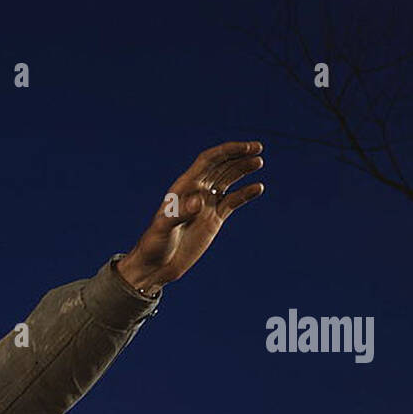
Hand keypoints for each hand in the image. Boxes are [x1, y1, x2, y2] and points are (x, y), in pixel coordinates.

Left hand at [117, 140, 264, 294]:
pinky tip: (258, 188)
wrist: (156, 266)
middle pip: (220, 167)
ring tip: (259, 162)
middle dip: (238, 156)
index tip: (245, 148)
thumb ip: (181, 213)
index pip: (208, 161)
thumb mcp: (164, 228)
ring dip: (242, 170)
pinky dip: (245, 194)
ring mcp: (206, 206)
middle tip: (258, 148)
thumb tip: (199, 201)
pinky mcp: (213, 220)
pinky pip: (232, 202)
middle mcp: (196, 192)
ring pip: (227, 181)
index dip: (226, 151)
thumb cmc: (154, 245)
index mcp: (183, 187)